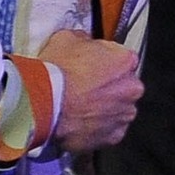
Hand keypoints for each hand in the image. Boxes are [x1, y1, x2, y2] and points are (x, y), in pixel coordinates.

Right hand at [40, 31, 142, 150]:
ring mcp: (125, 114)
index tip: (91, 68)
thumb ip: (84, 40)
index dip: (105, 64)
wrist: (42, 104)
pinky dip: (99, 128)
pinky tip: (81, 124)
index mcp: (126, 61)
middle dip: (109, 88)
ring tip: (81, 109)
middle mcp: (133, 88)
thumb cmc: (55, 69)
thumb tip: (85, 43)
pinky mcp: (114, 136)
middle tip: (85, 90)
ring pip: (119, 110)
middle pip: (124, 86)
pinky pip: (109, 130)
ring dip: (105, 109)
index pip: (122, 60)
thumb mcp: (66, 38)